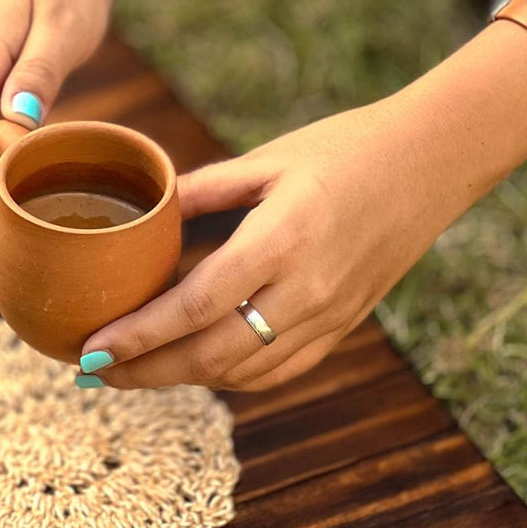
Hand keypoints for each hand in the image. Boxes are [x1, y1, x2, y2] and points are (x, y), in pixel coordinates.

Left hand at [77, 96, 477, 391]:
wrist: (435, 162)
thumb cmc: (347, 148)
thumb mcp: (268, 158)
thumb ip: (200, 191)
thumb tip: (139, 214)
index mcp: (282, 238)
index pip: (195, 306)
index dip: (138, 337)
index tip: (92, 350)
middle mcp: (307, 289)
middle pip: (211, 356)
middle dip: (145, 373)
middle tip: (94, 372)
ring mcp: (329, 316)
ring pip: (240, 373)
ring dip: (180, 379)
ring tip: (132, 371)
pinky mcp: (342, 329)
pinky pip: (276, 373)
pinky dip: (227, 379)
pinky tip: (192, 368)